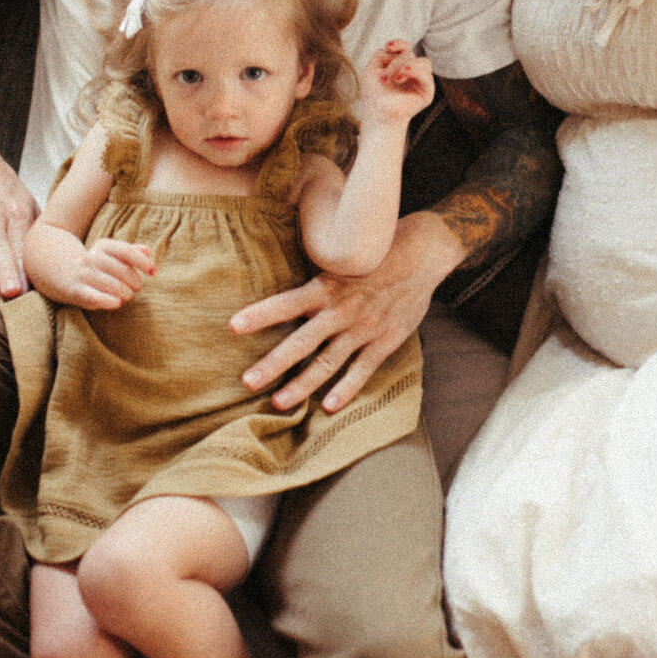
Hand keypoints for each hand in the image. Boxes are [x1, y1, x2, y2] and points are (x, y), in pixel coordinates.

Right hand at [60, 239, 155, 310]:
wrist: (60, 270)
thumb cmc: (96, 263)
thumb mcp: (111, 253)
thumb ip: (130, 252)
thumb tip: (148, 251)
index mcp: (103, 246)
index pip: (127, 252)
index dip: (143, 263)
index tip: (153, 272)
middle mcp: (92, 258)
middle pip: (123, 271)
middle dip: (135, 282)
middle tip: (136, 288)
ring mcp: (83, 275)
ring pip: (113, 285)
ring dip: (126, 293)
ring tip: (127, 296)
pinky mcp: (76, 291)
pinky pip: (96, 297)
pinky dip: (110, 301)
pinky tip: (118, 303)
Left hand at [232, 212, 465, 411]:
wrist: (424, 252)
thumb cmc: (376, 251)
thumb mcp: (343, 256)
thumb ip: (316, 276)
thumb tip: (282, 285)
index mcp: (328, 286)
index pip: (287, 303)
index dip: (261, 314)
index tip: (233, 326)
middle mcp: (342, 309)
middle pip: (302, 342)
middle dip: (273, 364)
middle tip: (246, 382)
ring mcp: (364, 328)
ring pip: (328, 362)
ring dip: (302, 385)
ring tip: (278, 403)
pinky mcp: (385, 340)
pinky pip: (363, 369)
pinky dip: (347, 388)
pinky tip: (329, 406)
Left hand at [358, 42, 434, 126]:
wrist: (377, 113)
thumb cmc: (373, 94)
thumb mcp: (371, 69)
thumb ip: (381, 55)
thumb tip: (393, 52)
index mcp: (400, 66)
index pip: (405, 48)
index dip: (399, 44)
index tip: (388, 46)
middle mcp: (412, 72)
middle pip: (410, 54)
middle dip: (395, 64)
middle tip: (383, 80)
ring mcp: (421, 81)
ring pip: (423, 62)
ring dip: (406, 67)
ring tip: (395, 79)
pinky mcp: (427, 92)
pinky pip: (427, 75)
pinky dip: (415, 72)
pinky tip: (401, 78)